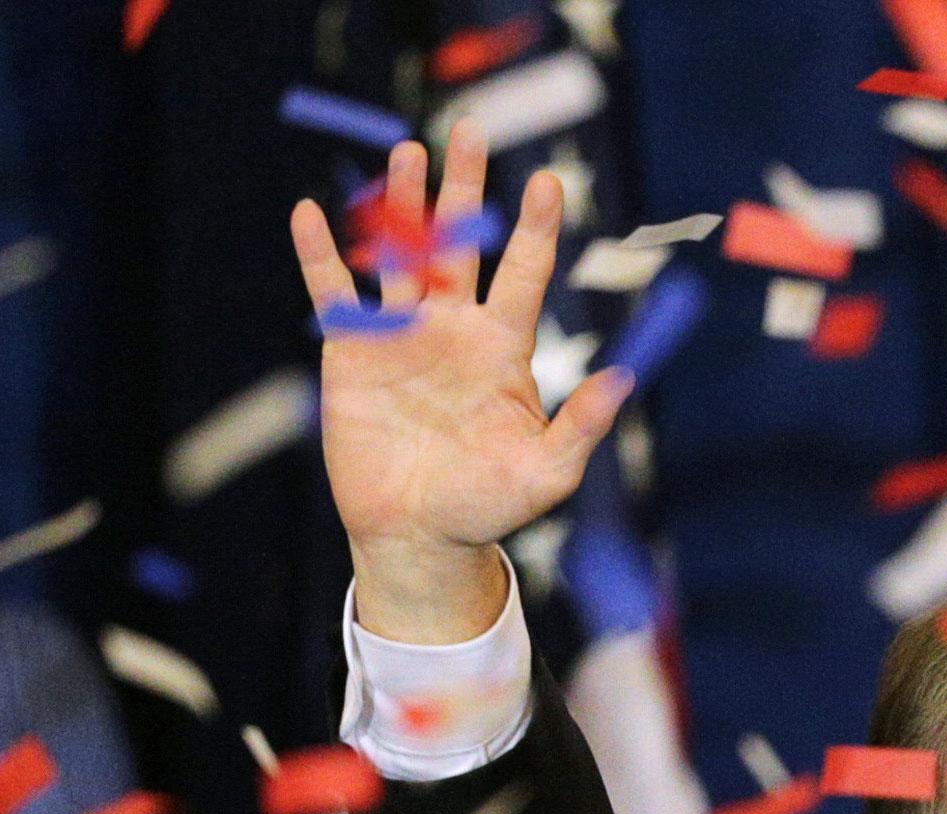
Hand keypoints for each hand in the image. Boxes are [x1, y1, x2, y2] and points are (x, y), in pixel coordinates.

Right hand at [290, 122, 631, 631]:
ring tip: (408, 152)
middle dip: (465, 190)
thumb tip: (623, 379)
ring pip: (400, 253)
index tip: (549, 183)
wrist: (418, 535)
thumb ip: (582, 427)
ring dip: (402, 205)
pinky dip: (320, 254)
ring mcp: (401, 334)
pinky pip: (334, 292)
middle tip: (470, 131)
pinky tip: (310, 212)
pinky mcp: (353, 352)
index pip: (524, 274)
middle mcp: (453, 328)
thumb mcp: (547, 474)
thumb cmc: (488, 507)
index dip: (536, 229)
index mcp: (503, 347)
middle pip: (461, 244)